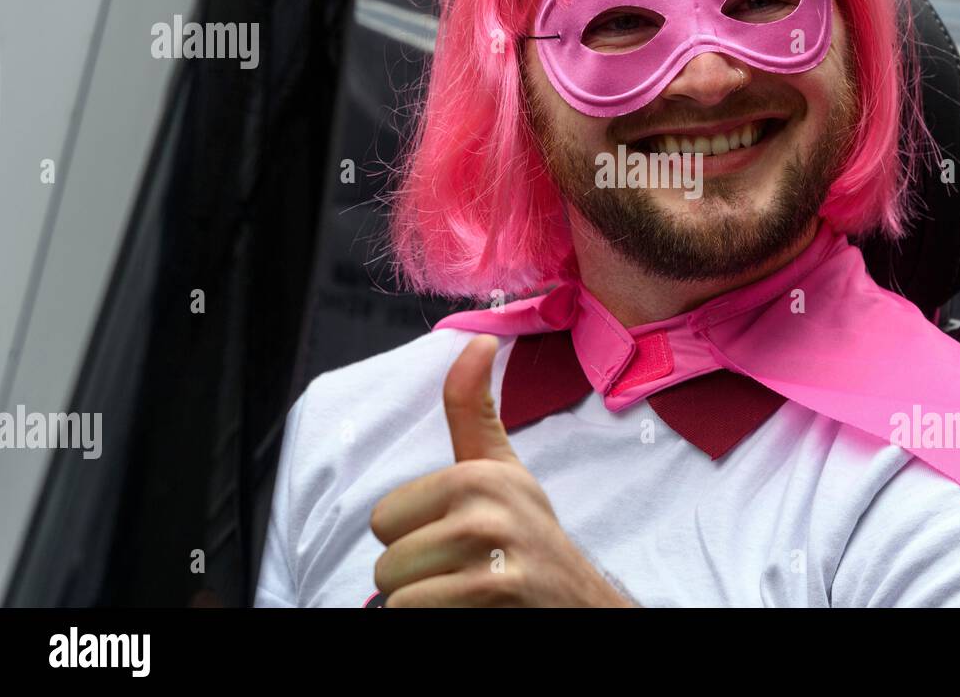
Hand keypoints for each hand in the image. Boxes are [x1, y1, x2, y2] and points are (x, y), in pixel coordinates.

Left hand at [370, 335, 635, 606]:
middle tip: (465, 573)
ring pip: (396, 595)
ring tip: (467, 594)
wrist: (577, 605)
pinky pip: (412, 615)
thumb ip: (474, 408)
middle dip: (418, 577)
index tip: (459, 540)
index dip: (413, 538)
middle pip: (386, 562)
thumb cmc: (530, 538)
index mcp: (478, 475)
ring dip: (425, 604)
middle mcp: (485, 510)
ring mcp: (491, 558)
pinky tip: (473, 612)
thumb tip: (478, 337)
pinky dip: (436, 622)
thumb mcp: (503, 469)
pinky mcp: (493, 597)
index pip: (383, 520)